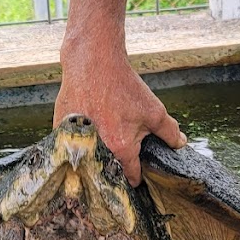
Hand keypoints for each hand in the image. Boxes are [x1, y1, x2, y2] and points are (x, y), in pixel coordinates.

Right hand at [54, 44, 185, 185]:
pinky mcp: (60, 129)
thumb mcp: (154, 110)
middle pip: (107, 168)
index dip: (138, 176)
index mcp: (121, 148)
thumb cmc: (123, 86)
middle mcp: (96, 149)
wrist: (92, 62)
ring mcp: (75, 140)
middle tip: (121, 154)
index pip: (131, 175)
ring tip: (102, 139)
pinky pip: (71, 144)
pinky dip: (78, 141)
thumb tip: (180, 144)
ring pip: (87, 158)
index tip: (139, 176)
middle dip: (116, 165)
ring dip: (95, 154)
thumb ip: (169, 131)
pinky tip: (86, 128)